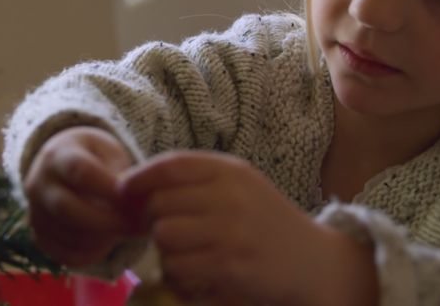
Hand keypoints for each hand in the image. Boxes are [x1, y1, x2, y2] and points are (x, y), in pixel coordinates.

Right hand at [23, 126, 134, 266]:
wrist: (63, 168)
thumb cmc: (94, 158)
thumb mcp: (109, 153)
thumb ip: (121, 174)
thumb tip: (132, 204)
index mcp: (57, 155)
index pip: (79, 171)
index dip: (106, 186)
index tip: (130, 197)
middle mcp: (38, 184)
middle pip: (67, 209)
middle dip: (105, 221)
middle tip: (135, 226)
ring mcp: (35, 212)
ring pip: (67, 235)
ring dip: (102, 239)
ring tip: (125, 232)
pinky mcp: (40, 236)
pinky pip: (65, 254)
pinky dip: (91, 254)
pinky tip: (108, 242)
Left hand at [118, 150, 320, 305]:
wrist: (315, 262)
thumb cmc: (267, 223)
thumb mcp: (239, 187)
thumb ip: (195, 181)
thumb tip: (134, 186)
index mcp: (230, 170)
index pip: (170, 165)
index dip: (139, 178)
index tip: (124, 191)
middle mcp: (231, 195)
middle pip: (160, 203)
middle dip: (152, 220)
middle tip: (163, 231)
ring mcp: (231, 231)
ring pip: (164, 235)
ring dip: (164, 249)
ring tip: (184, 252)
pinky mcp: (230, 265)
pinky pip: (178, 267)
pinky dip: (177, 274)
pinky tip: (194, 272)